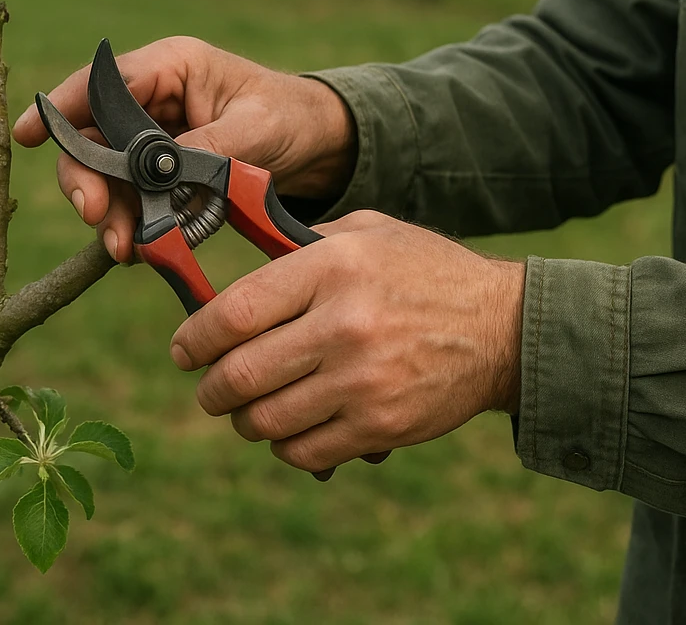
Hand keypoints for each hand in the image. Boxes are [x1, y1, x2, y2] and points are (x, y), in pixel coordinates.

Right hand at [13, 36, 355, 261]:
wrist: (317, 144)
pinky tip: (142, 247)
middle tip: (95, 215)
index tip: (28, 135)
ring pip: (109, 176)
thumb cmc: (290, 115)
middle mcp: (151, 101)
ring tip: (125, 247)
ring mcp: (154, 140)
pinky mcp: (163, 174)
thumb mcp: (255, 128)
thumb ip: (208, 147)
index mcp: (169, 68)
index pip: (101, 83)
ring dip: (111, 213)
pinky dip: (135, 225)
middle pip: (93, 136)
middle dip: (87, 178)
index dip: (60, 108)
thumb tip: (162, 171)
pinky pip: (134, 200)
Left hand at [169, 211, 524, 474]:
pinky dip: (283, 445)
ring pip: (265, 419)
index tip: (183, 349)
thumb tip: (236, 280)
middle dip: (209, 388)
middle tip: (207, 386)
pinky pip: (304, 452)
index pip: (236, 312)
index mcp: (332, 268)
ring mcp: (363, 382)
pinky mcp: (381, 427)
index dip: (195, 337)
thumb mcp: (365, 233)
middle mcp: (344, 325)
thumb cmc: (422, 272)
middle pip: (240, 374)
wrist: (502, 328)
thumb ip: (299, 248)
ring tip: (246, 407)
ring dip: (243, 419)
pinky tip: (288, 427)